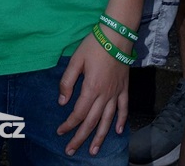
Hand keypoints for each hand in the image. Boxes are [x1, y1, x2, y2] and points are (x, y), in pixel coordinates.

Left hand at [56, 33, 128, 157]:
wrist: (117, 34)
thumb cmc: (94, 45)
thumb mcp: (76, 60)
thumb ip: (67, 82)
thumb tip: (62, 102)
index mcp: (91, 88)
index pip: (78, 113)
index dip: (68, 124)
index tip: (60, 131)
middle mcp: (104, 95)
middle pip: (91, 121)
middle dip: (80, 138)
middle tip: (71, 150)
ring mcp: (116, 93)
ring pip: (108, 120)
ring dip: (100, 137)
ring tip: (93, 150)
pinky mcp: (124, 88)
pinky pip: (124, 107)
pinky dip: (122, 120)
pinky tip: (118, 131)